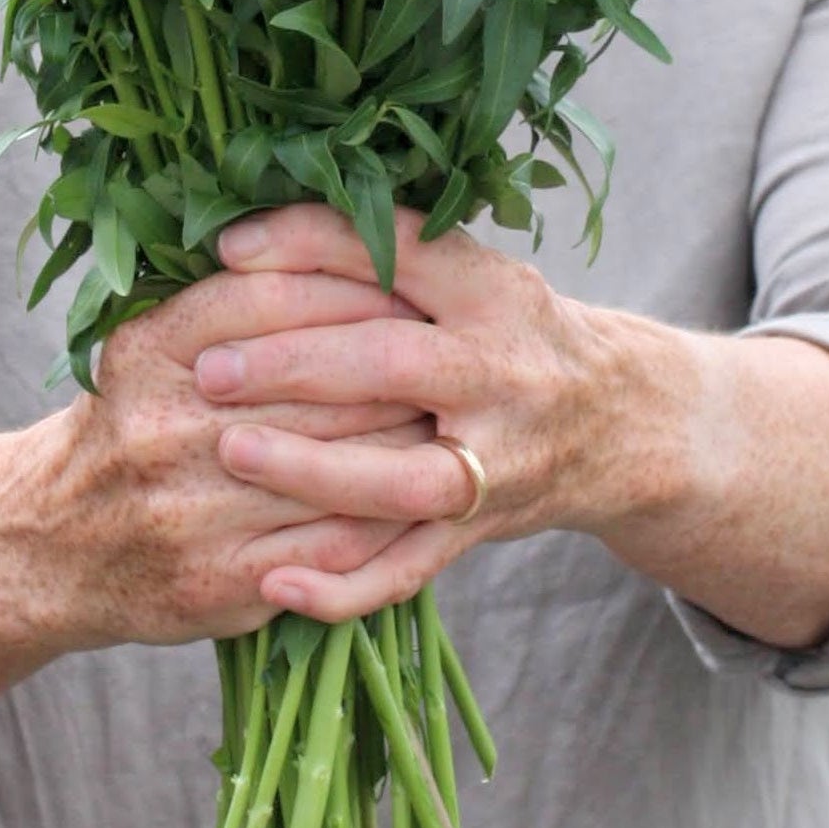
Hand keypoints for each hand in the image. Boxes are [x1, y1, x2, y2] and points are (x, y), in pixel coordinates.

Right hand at [0, 259, 448, 743]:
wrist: (51, 542)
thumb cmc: (128, 419)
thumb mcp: (152, 336)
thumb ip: (231, 292)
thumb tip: (340, 232)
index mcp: (152, 348)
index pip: (273, 295)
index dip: (350, 281)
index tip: (410, 277)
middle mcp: (166, 426)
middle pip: (316, 380)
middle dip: (393, 360)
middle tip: (451, 342)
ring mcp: (191, 510)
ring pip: (332, 465)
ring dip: (403, 441)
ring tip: (453, 414)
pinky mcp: (215, 582)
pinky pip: (326, 547)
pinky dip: (379, 519)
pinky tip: (418, 495)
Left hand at [195, 206, 702, 623]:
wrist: (618, 418)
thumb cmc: (514, 329)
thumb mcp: (473, 274)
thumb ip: (386, 254)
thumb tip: (253, 241)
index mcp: (492, 291)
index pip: (396, 252)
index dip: (310, 243)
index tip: (229, 249)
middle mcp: (501, 372)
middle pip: (391, 364)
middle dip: (294, 364)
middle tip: (210, 367)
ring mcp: (495, 462)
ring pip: (399, 480)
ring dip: (310, 471)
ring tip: (230, 452)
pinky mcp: (480, 531)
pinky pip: (406, 570)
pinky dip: (341, 586)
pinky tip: (273, 580)